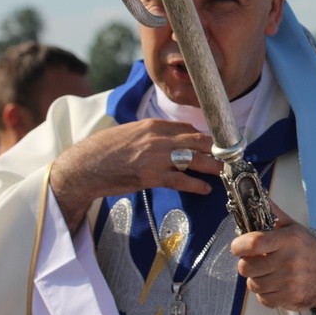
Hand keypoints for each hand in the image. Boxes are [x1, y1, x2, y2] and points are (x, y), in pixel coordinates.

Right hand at [50, 118, 222, 232]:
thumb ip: (154, 134)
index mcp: (153, 126)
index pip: (188, 128)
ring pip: (194, 158)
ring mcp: (156, 157)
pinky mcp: (151, 176)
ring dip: (214, 166)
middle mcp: (158, 138)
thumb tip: (174, 138)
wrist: (84, 166)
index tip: (218, 143)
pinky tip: (205, 189)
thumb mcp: (131, 133)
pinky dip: (196, 184)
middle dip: (218, 148)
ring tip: (226, 172)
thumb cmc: (105, 150)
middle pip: (198, 140)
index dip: (206, 136)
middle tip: (231, 155)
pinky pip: (180, 180)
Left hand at [231, 203, 315, 314]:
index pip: (255, 243)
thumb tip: (259, 198)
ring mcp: (288, 282)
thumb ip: (274, 214)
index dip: (240, 245)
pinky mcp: (288, 298)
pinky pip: (263, 298)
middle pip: (247, 267)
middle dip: (246, 263)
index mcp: (288, 240)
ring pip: (253, 284)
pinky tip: (274, 283)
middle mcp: (288, 261)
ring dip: (255, 278)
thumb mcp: (295, 229)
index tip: (238, 246)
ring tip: (266, 272)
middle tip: (254, 259)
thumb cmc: (311, 251)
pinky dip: (265, 292)